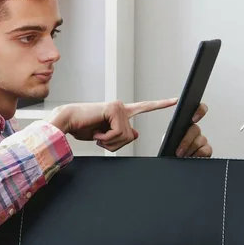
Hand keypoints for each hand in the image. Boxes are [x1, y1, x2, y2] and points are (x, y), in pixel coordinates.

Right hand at [45, 98, 178, 151]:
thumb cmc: (83, 128)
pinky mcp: (114, 109)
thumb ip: (122, 135)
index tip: (175, 100)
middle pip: (131, 137)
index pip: (144, 108)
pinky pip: (117, 133)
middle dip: (115, 144)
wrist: (67, 122)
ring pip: (125, 137)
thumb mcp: (106, 136)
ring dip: (109, 141)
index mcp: (122, 112)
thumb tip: (136, 134)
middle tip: (100, 138)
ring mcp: (119, 107)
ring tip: (97, 134)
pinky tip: (96, 132)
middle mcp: (122, 107)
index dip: (160, 105)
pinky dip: (105, 138)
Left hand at [175, 103, 211, 157]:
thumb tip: (172, 133)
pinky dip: (196, 156)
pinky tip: (191, 158)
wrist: (172, 160)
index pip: (198, 109)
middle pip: (196, 129)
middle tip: (179, 151)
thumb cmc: (170, 149)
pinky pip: (205, 151)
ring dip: (189, 150)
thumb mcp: (168, 139)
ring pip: (199, 141)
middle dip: (186, 141)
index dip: (199, 111)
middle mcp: (195, 130)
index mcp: (185, 123)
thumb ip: (172, 133)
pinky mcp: (207, 150)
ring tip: (182, 156)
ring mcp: (202, 140)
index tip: (193, 119)